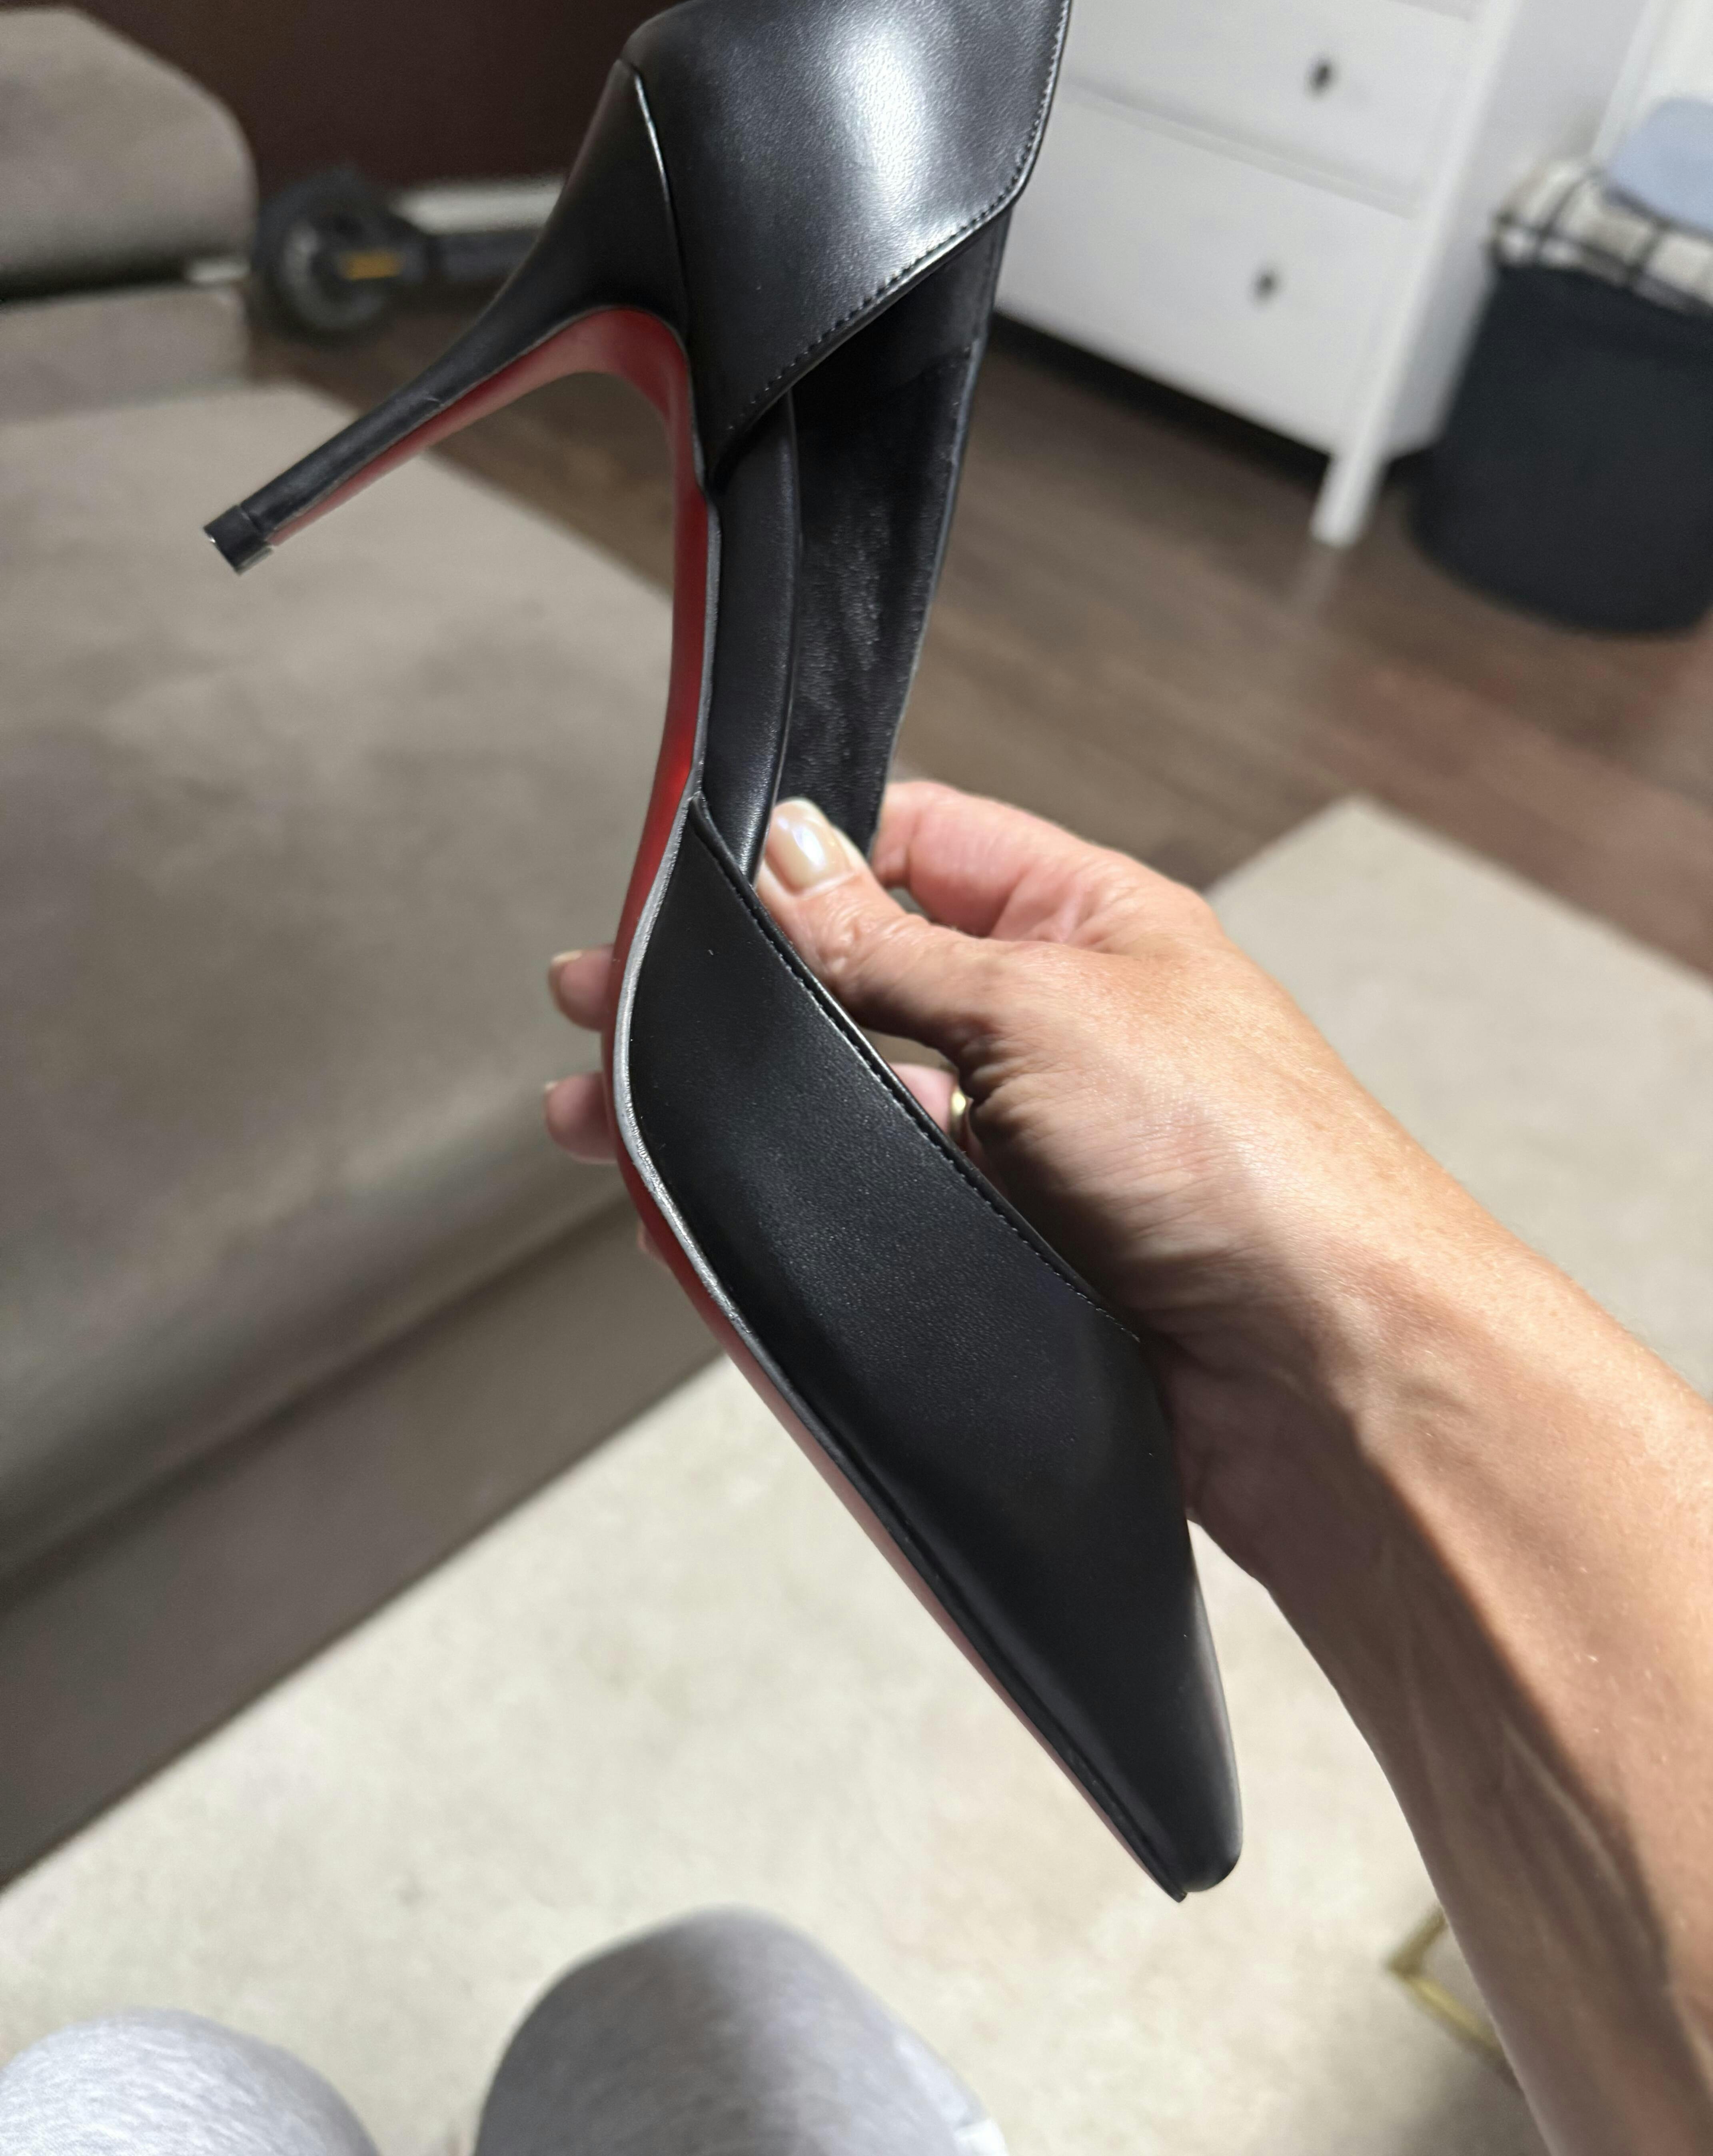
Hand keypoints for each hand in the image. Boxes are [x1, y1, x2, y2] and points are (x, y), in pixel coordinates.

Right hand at [545, 781, 1500, 1578]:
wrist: (1325, 1378)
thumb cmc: (1244, 1162)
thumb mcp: (1042, 1007)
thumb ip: (890, 947)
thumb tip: (786, 862)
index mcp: (1080, 925)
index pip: (911, 846)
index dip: (799, 855)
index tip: (690, 880)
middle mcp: (1043, 1030)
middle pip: (851, 983)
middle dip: (732, 991)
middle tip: (603, 999)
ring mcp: (1013, 1149)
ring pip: (840, 1106)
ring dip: (730, 1105)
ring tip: (604, 1113)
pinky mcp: (993, 1255)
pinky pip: (861, 1211)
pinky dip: (777, 1204)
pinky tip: (687, 1211)